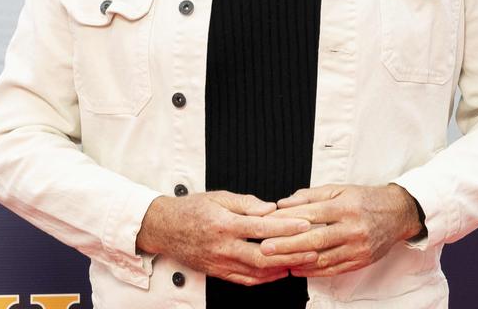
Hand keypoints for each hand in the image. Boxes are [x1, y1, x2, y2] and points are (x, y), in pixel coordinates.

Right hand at [136, 190, 318, 285]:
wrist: (164, 228)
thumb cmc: (191, 209)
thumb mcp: (218, 196)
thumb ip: (246, 203)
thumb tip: (270, 209)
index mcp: (224, 224)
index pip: (262, 228)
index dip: (286, 227)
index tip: (305, 223)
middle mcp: (223, 246)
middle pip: (263, 256)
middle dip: (291, 254)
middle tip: (313, 249)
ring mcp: (221, 262)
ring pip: (257, 272)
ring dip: (282, 268)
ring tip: (303, 262)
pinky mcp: (218, 272)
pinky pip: (245, 280)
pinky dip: (265, 278)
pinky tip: (279, 272)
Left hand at [260, 183, 422, 277]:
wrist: (398, 213)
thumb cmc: (365, 199)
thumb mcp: (339, 189)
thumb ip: (310, 195)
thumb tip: (283, 203)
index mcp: (346, 206)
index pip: (312, 214)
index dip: (288, 220)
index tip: (268, 224)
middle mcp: (353, 227)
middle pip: (315, 238)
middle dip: (287, 245)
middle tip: (265, 248)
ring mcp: (358, 246)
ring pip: (323, 257)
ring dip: (297, 261)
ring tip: (277, 261)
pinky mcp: (361, 260)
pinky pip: (334, 269)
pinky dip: (313, 271)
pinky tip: (298, 269)